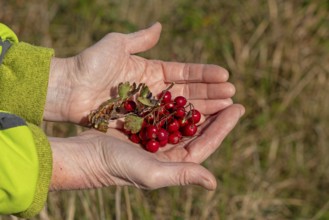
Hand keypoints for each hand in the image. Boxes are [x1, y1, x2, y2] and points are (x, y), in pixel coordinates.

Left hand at [44, 22, 234, 125]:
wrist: (69, 88)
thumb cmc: (91, 64)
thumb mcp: (116, 45)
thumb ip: (139, 39)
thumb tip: (160, 27)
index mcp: (151, 71)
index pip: (184, 73)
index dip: (204, 74)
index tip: (225, 76)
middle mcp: (153, 91)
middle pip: (187, 93)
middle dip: (210, 94)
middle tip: (233, 96)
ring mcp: (148, 109)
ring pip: (180, 111)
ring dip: (202, 110)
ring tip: (225, 110)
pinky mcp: (140, 124)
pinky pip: (165, 125)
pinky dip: (181, 126)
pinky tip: (200, 127)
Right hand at [49, 104, 243, 190]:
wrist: (86, 155)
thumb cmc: (116, 166)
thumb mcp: (152, 172)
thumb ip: (182, 175)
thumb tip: (213, 183)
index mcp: (175, 164)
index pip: (206, 143)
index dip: (223, 126)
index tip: (238, 107)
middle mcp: (169, 152)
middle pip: (199, 130)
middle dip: (216, 113)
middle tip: (232, 94)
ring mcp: (158, 139)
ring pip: (185, 119)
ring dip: (200, 104)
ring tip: (215, 88)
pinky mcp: (146, 127)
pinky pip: (168, 112)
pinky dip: (179, 101)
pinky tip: (186, 89)